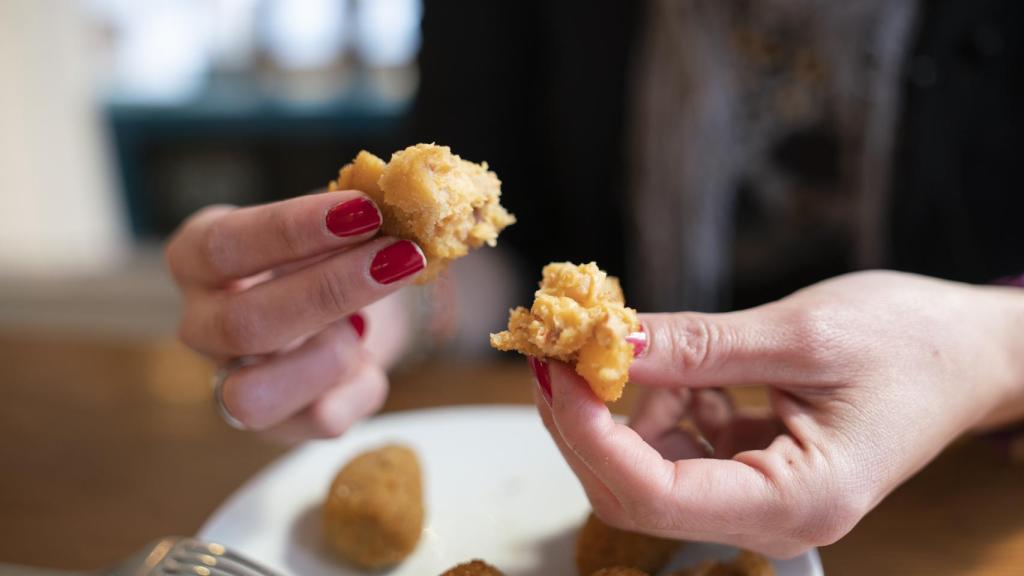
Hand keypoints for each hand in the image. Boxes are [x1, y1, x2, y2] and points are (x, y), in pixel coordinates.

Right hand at [166, 190, 423, 439]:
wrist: (361, 306)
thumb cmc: (335, 251)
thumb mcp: (337, 222)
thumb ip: (356, 212)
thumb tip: (402, 200)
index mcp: (200, 258)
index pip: (224, 245)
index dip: (293, 229)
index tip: (363, 210)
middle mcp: (203, 325)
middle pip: (243, 323)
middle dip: (330, 290)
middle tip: (400, 257)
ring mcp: (233, 384)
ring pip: (253, 396)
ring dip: (329, 357)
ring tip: (365, 325)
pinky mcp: (278, 427)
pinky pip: (319, 421)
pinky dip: (361, 388)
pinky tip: (372, 362)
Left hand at [532, 271, 1023, 555]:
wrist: (969, 353)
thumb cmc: (913, 343)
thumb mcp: (800, 334)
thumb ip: (696, 346)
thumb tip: (607, 342)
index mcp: (797, 500)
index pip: (654, 493)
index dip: (589, 433)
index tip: (557, 368)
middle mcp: (772, 517)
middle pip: (635, 493)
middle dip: (587, 423)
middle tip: (561, 350)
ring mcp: (759, 497)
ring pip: (646, 472)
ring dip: (623, 410)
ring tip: (645, 347)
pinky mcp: (750, 470)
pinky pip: (677, 450)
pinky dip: (660, 406)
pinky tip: (684, 370)